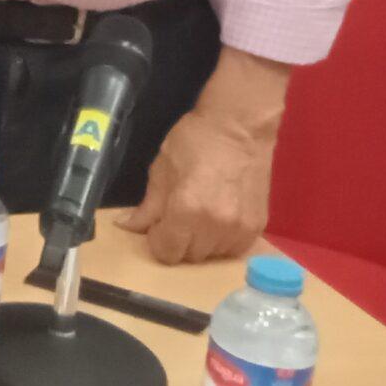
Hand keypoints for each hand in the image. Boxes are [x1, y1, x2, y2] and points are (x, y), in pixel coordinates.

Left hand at [119, 106, 275, 264]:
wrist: (239, 128)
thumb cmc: (194, 142)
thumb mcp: (161, 170)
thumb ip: (147, 206)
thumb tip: (127, 227)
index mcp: (186, 212)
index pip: (167, 252)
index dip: (158, 241)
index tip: (158, 226)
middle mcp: (215, 227)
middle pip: (190, 256)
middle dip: (179, 241)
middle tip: (178, 217)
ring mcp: (240, 229)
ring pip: (213, 255)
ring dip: (202, 243)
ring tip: (200, 216)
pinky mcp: (259, 226)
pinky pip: (234, 248)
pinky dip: (223, 240)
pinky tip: (218, 218)